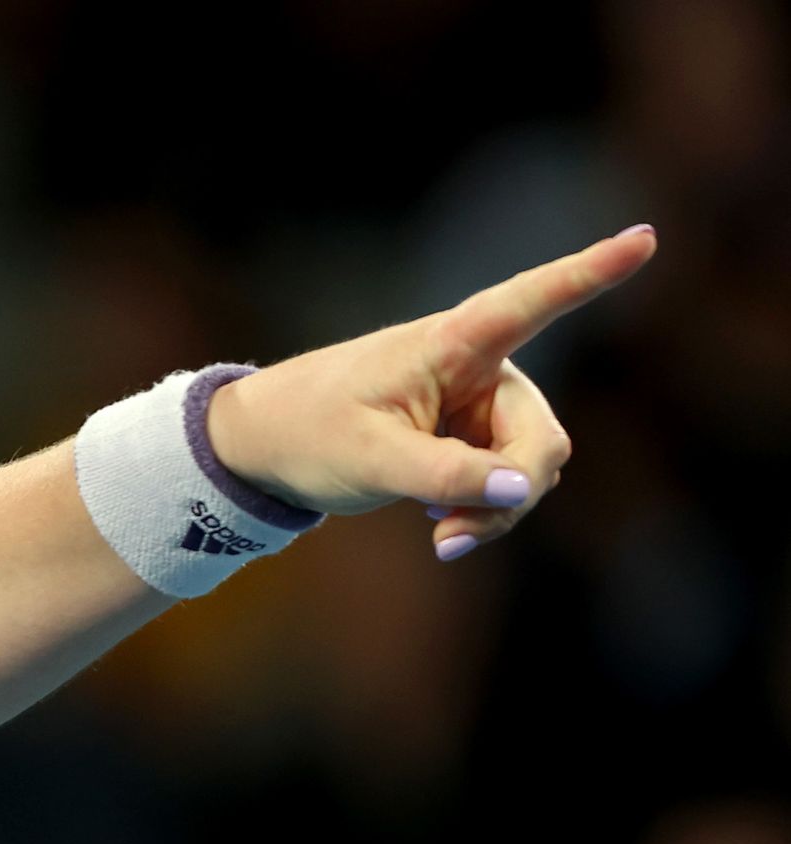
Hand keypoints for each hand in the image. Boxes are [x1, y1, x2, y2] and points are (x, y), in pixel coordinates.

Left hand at [203, 225, 657, 556]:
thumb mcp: (370, 460)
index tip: (646, 238)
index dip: (591, 272)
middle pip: (540, 435)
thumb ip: (446, 475)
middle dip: (514, 489)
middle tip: (454, 536)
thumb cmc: (308, 434)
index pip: (531, 302)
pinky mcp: (473, 437)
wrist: (266, 447)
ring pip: (531, 465)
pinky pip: (509, 481)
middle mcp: (479, 366)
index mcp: (450, 343)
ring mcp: (479, 404)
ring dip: (498, 509)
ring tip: (442, 536)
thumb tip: (526, 487)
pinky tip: (443, 528)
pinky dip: (486, 510)